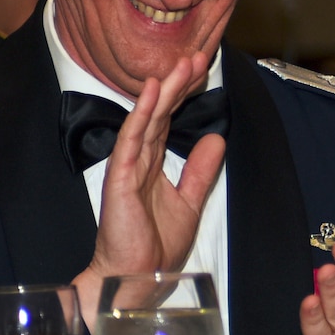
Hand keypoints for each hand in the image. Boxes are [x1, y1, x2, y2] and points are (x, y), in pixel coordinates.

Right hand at [73, 54, 225, 321]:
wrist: (136, 278)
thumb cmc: (155, 247)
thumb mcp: (190, 202)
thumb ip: (199, 170)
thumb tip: (215, 139)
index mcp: (153, 165)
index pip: (170, 120)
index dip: (185, 95)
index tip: (203, 70)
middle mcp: (139, 161)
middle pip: (160, 113)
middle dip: (178, 84)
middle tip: (196, 56)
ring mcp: (128, 167)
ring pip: (147, 119)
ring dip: (164, 90)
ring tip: (180, 64)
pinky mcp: (120, 178)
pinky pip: (131, 139)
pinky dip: (142, 114)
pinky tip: (152, 91)